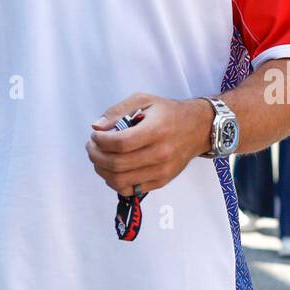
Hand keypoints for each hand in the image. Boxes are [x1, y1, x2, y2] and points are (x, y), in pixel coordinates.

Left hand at [86, 93, 212, 196]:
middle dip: (96, 156)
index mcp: (156, 131)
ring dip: (102, 171)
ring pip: (120, 181)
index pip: (120, 143)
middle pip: (117, 164)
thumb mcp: (144, 100)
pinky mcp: (161, 182)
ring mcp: (161, 171)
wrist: (198, 129)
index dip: (100, 141)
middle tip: (92, 147)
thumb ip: (118, 111)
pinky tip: (113, 169)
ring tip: (99, 158)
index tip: (95, 135)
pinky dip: (115, 181)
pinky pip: (130, 189)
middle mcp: (160, 154)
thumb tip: (96, 127)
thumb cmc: (169, 113)